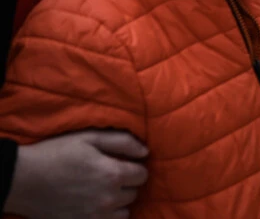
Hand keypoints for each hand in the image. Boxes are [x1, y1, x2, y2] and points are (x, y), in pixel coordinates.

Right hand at [5, 130, 148, 218]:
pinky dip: (106, 215)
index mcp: (113, 174)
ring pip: (124, 211)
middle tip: (107, 175)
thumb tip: (145, 151)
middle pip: (134, 193)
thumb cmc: (56, 154)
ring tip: (100, 191)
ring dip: (117, 201)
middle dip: (125, 183)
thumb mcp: (89, 138)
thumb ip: (122, 142)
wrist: (23, 180)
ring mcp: (95, 216)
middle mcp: (108, 198)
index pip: (142, 175)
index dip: (133, 167)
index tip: (121, 164)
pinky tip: (93, 204)